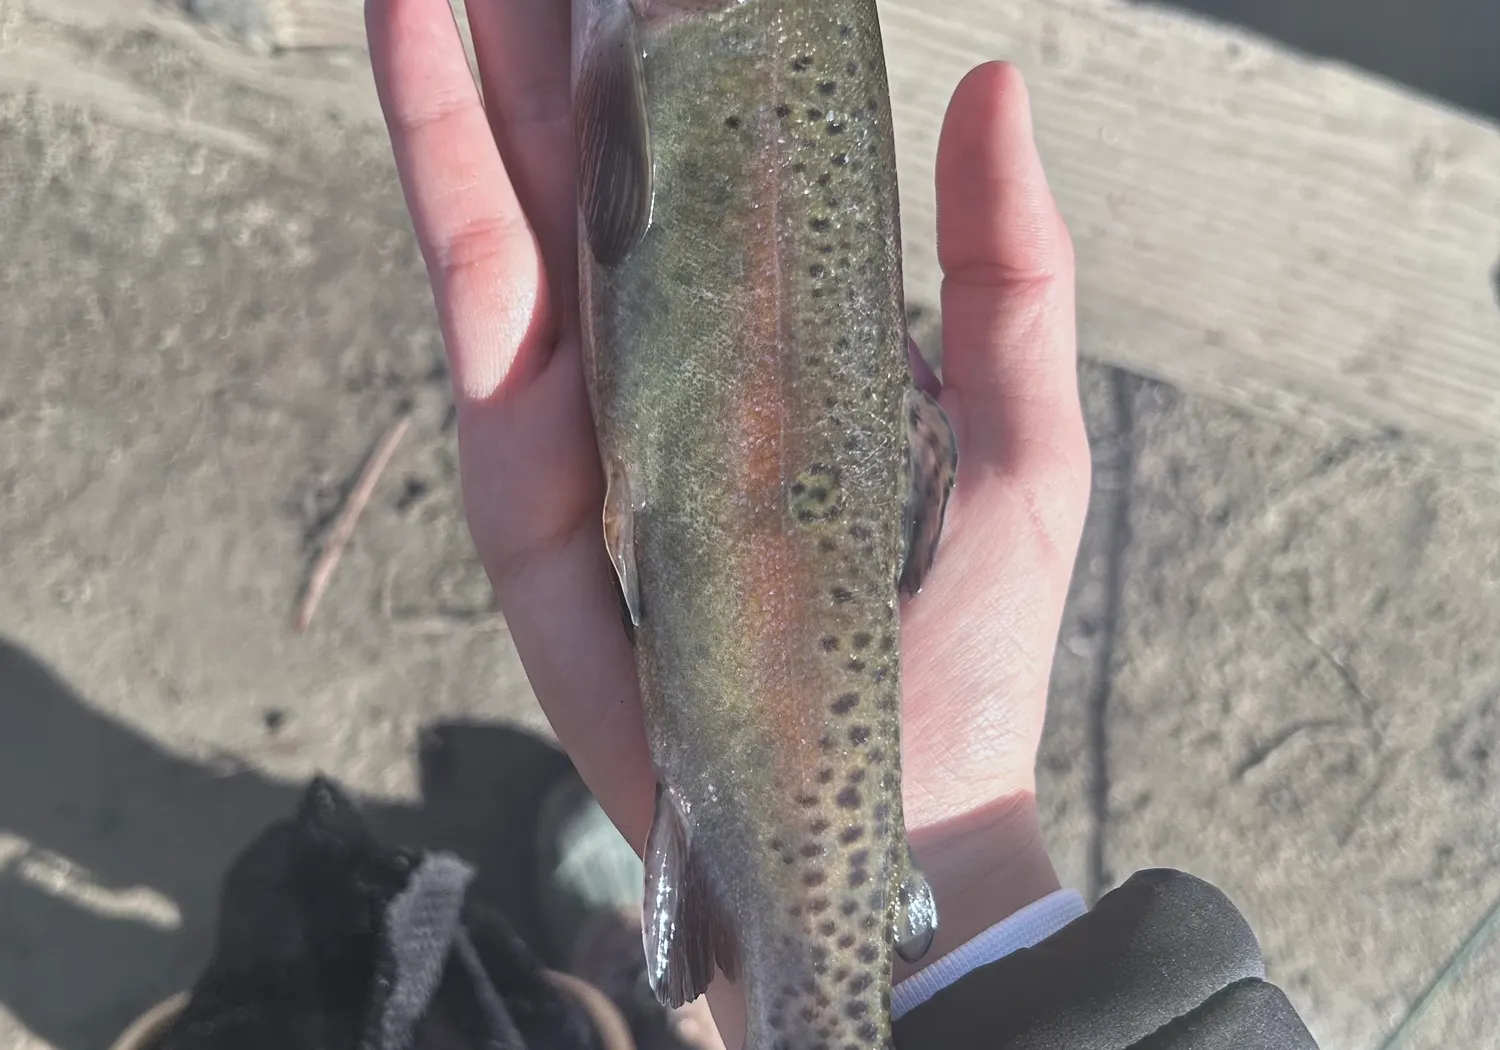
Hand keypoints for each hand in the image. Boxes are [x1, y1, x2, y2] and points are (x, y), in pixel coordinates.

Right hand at [367, 0, 1088, 1027]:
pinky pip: (479, 317)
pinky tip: (425, 61)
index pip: (677, 178)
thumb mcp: (1019, 441)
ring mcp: (576, 426)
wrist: (893, 820)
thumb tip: (994, 87)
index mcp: (750, 350)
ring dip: (460, 78)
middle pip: (569, 176)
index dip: (640, 62)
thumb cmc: (956, 644)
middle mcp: (647, 373)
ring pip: (498, 218)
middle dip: (532, 46)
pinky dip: (445, 187)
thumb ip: (1008, 280)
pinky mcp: (527, 493)